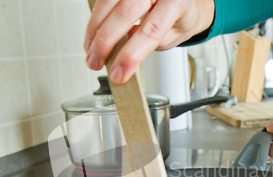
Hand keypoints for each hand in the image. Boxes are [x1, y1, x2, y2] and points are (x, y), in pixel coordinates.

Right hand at [85, 0, 214, 83]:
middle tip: (96, 63)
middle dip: (105, 42)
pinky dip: (95, 20)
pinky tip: (92, 36)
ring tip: (91, 53)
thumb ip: (151, 44)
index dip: (131, 55)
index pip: (151, 31)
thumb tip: (121, 54)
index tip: (119, 73)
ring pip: (108, 2)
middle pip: (126, 12)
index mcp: (177, 2)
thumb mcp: (174, 35)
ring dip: (94, 30)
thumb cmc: (181, 15)